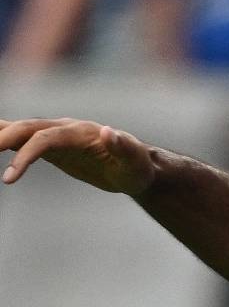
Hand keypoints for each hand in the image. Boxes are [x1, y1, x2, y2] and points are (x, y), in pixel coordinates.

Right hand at [0, 118, 156, 194]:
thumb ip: (123, 147)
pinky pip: (23, 140)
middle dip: (3, 139)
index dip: (26, 155)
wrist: (136, 168)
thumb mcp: (135, 162)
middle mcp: (64, 129)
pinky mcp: (52, 147)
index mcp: (80, 133)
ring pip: (20, 130)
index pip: (46, 138)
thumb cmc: (137, 166)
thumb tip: (108, 131)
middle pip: (27, 129)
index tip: (9, 177)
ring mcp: (56, 136)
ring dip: (0, 134)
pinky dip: (5, 139)